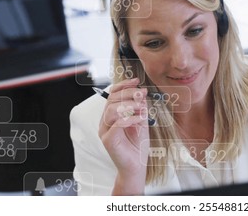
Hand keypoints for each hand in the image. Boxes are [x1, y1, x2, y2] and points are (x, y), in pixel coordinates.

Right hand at [98, 78, 149, 194]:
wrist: (137, 166)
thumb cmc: (137, 144)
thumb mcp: (141, 121)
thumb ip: (140, 108)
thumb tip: (141, 92)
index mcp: (111, 115)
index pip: (113, 94)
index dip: (123, 85)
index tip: (137, 81)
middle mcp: (105, 121)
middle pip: (112, 100)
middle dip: (128, 94)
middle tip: (143, 93)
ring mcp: (104, 131)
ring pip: (111, 110)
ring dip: (129, 105)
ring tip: (142, 108)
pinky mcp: (108, 140)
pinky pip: (116, 125)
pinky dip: (130, 119)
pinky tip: (141, 118)